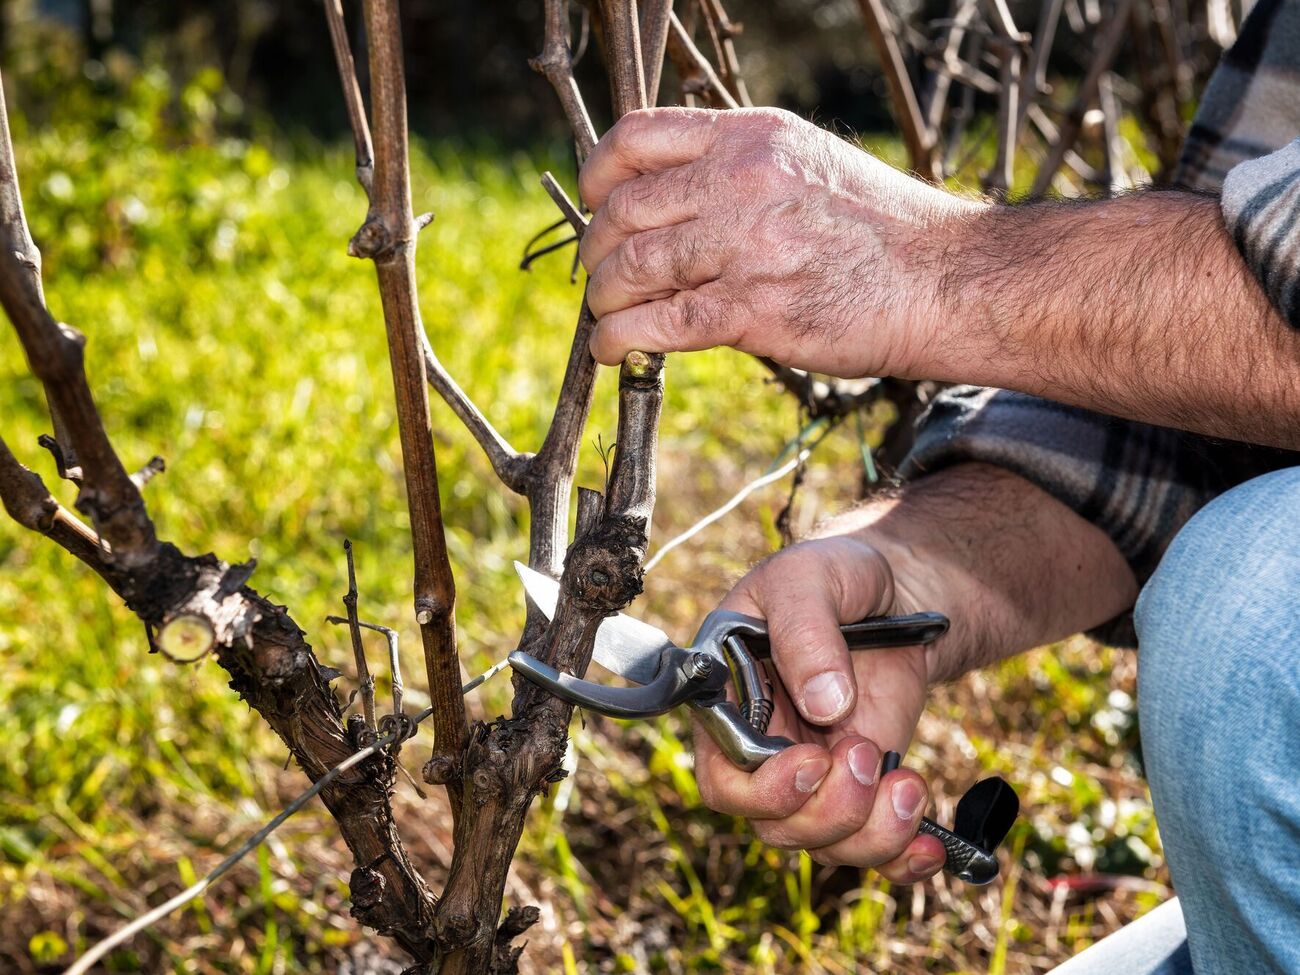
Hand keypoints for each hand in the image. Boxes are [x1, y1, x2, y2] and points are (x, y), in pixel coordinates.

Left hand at [578, 107, 981, 377]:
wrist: (946, 280)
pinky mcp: (753, 310)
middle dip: (598, 250)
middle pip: (624, 211)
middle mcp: (742, 182)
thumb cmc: (883, 232)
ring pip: (633, 269)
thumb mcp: (810, 166)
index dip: (599, 174)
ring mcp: (746, 246)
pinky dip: (620, 340)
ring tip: (606, 316)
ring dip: (604, 299)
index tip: (595, 202)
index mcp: (752, 138)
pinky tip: (612, 351)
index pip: (637, 137)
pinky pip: (658, 325)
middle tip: (601, 275)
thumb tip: (673, 209)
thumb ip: (741, 174)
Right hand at [693, 535, 947, 881]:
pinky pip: (872, 847)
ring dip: (871, 835)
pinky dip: (901, 859)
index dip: (764, 788)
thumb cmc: (837, 571)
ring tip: (909, 785)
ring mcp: (816, 773)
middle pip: (775, 824)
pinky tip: (933, 846)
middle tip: (868, 754)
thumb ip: (804, 630)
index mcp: (729, 701)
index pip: (724, 777)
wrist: (899, 585)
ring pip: (825, 844)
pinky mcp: (864, 785)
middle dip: (828, 812)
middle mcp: (765, 748)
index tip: (817, 759)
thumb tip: (823, 705)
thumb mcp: (810, 577)